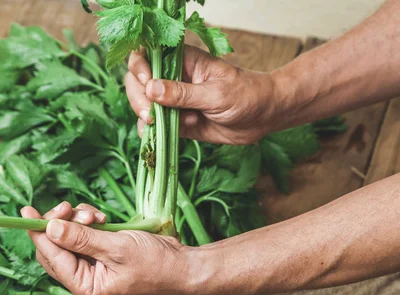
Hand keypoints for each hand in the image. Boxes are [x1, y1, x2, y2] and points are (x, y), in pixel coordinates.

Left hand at [21, 202, 190, 294]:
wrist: (186, 269)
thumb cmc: (157, 264)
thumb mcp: (117, 247)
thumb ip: (81, 238)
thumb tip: (49, 228)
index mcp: (86, 289)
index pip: (51, 257)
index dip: (38, 232)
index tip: (25, 212)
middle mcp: (86, 284)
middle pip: (56, 250)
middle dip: (61, 224)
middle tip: (71, 206)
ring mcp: (95, 273)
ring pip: (70, 242)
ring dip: (78, 222)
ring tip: (96, 215)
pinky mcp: (104, 261)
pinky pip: (85, 240)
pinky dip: (89, 226)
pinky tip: (101, 219)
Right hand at [125, 45, 277, 144]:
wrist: (262, 118)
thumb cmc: (245, 95)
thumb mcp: (216, 94)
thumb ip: (183, 93)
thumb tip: (151, 89)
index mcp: (182, 61)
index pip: (147, 55)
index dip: (139, 67)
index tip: (147, 83)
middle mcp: (172, 79)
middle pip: (137, 83)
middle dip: (139, 99)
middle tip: (153, 116)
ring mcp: (172, 102)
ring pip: (142, 107)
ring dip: (151, 119)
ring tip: (184, 123)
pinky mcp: (175, 122)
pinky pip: (153, 128)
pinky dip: (154, 134)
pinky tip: (172, 134)